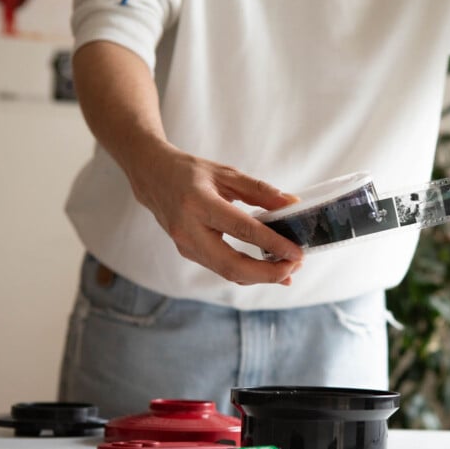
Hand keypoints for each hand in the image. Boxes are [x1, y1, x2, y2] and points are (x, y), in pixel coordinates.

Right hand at [128, 145, 303, 285]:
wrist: (152, 177)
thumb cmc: (190, 172)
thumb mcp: (226, 173)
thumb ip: (260, 191)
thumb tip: (292, 204)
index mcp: (199, 204)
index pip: (242, 230)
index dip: (273, 244)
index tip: (297, 253)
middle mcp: (189, 230)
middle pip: (233, 265)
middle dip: (268, 273)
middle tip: (295, 267)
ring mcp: (186, 246)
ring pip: (228, 273)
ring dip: (261, 276)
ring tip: (288, 269)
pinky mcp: (189, 253)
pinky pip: (222, 269)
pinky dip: (248, 273)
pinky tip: (268, 270)